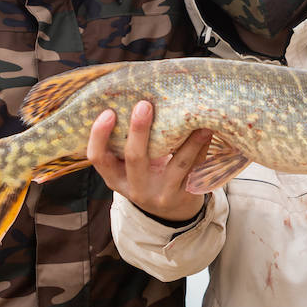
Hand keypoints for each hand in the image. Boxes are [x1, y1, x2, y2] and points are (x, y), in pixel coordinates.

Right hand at [87, 101, 210, 222]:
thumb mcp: (130, 167)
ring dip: (189, 141)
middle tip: (145, 105)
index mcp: (116, 178)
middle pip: (134, 158)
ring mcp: (162, 194)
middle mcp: (136, 189)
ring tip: (198, 120)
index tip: (108, 112)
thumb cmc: (147, 176)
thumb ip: (127, 143)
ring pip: (177, 164)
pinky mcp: (185, 196)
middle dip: (139, 130)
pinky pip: (196, 169)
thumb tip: (134, 95)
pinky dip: (203, 148)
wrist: (172, 211)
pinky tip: (208, 132)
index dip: (99, 136)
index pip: (98, 158)